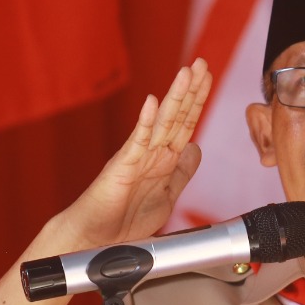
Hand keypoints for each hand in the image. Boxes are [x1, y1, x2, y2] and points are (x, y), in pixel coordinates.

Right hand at [59, 59, 211, 247]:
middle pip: (177, 116)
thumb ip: (183, 173)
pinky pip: (136, 141)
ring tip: (187, 73)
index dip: (198, 100)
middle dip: (191, 90)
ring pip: (161, 122)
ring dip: (175, 97)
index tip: (208, 78)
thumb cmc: (125, 223)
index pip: (186, 123)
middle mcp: (152, 153)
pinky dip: (146, 121)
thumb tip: (196, 148)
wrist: (96, 241)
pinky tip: (153, 102)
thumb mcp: (167, 195)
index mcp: (164, 160)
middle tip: (202, 63)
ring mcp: (137, 157)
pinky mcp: (122, 167)